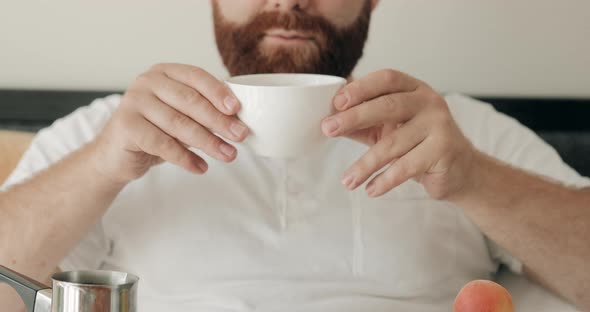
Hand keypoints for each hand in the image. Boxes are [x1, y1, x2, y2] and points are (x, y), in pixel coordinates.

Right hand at [92, 63, 248, 183]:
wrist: (116, 154)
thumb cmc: (156, 132)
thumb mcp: (181, 117)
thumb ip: (204, 113)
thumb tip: (238, 123)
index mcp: (165, 72)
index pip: (196, 76)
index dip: (218, 92)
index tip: (237, 109)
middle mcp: (147, 82)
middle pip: (190, 101)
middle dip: (219, 120)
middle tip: (240, 136)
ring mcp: (133, 102)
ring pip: (179, 124)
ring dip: (208, 142)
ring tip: (228, 155)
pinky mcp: (125, 126)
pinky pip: (162, 144)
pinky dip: (185, 158)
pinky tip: (201, 167)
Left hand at [321, 69, 476, 198]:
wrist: (459, 169)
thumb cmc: (417, 144)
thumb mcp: (388, 128)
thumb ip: (362, 121)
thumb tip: (326, 117)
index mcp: (414, 89)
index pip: (386, 79)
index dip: (361, 88)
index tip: (336, 102)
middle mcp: (429, 102)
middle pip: (388, 106)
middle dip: (354, 117)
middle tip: (328, 129)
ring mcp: (439, 125)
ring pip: (393, 143)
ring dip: (365, 164)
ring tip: (347, 181)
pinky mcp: (444, 151)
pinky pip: (406, 167)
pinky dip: (385, 180)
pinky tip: (370, 189)